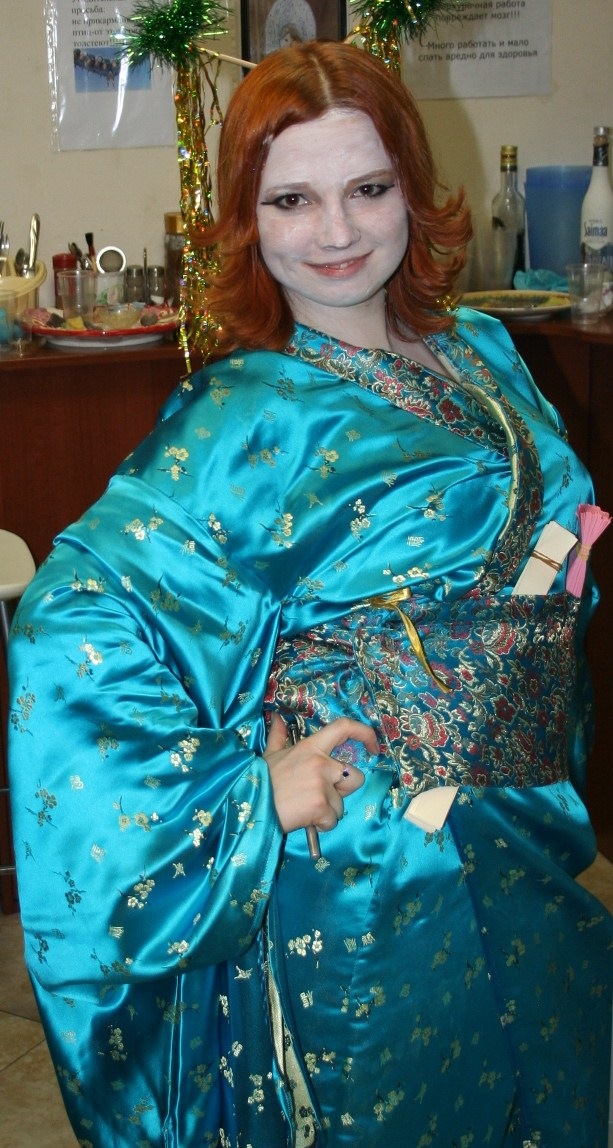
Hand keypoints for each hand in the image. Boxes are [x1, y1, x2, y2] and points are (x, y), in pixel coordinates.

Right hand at [264, 715, 377, 834]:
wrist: (247, 806)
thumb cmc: (259, 781)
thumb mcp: (270, 755)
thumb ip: (278, 736)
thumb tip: (277, 718)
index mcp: (310, 747)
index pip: (344, 728)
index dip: (365, 733)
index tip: (375, 746)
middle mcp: (321, 762)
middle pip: (356, 776)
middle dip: (343, 790)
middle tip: (318, 795)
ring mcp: (322, 784)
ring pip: (342, 803)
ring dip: (328, 810)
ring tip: (304, 808)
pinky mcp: (322, 806)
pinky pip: (333, 820)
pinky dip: (322, 824)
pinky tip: (304, 819)